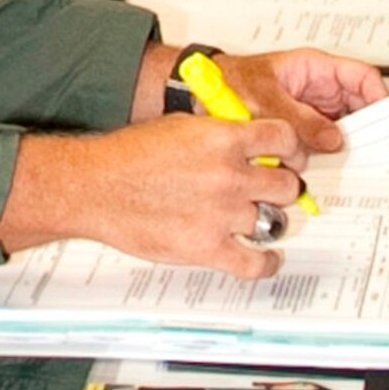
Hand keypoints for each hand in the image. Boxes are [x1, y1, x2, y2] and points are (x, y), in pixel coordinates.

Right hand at [1, 117, 309, 277]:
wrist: (96, 186)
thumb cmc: (128, 155)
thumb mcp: (180, 126)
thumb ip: (218, 133)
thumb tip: (247, 141)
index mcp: (222, 137)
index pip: (285, 138)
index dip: (293, 149)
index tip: (292, 157)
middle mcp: (228, 175)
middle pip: (288, 184)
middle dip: (282, 186)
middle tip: (273, 189)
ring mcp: (221, 214)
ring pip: (275, 221)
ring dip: (269, 220)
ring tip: (260, 219)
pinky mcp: (208, 248)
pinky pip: (256, 262)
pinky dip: (266, 263)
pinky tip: (266, 257)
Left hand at [211, 48, 388, 153]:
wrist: (199, 93)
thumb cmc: (228, 81)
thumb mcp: (265, 98)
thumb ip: (299, 120)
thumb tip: (332, 139)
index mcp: (314, 68)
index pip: (362, 77)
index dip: (380, 97)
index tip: (388, 122)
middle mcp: (316, 90)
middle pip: (358, 108)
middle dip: (365, 130)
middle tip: (374, 154)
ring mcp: (309, 111)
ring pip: (341, 131)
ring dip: (342, 149)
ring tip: (348, 166)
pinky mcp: (298, 132)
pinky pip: (321, 145)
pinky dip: (323, 158)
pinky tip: (324, 172)